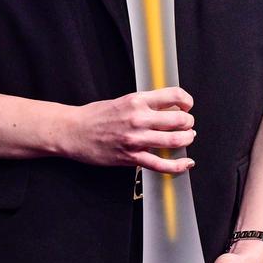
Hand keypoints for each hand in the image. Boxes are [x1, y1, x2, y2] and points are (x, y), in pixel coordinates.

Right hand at [63, 87, 196, 174]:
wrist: (73, 131)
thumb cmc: (95, 116)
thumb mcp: (122, 101)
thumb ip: (144, 103)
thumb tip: (167, 107)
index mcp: (137, 100)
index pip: (174, 96)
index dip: (187, 101)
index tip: (188, 106)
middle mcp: (138, 118)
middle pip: (179, 119)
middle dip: (188, 123)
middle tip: (188, 125)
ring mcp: (135, 139)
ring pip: (174, 140)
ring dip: (186, 140)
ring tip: (187, 138)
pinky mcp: (131, 157)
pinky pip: (161, 164)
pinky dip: (177, 166)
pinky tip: (186, 163)